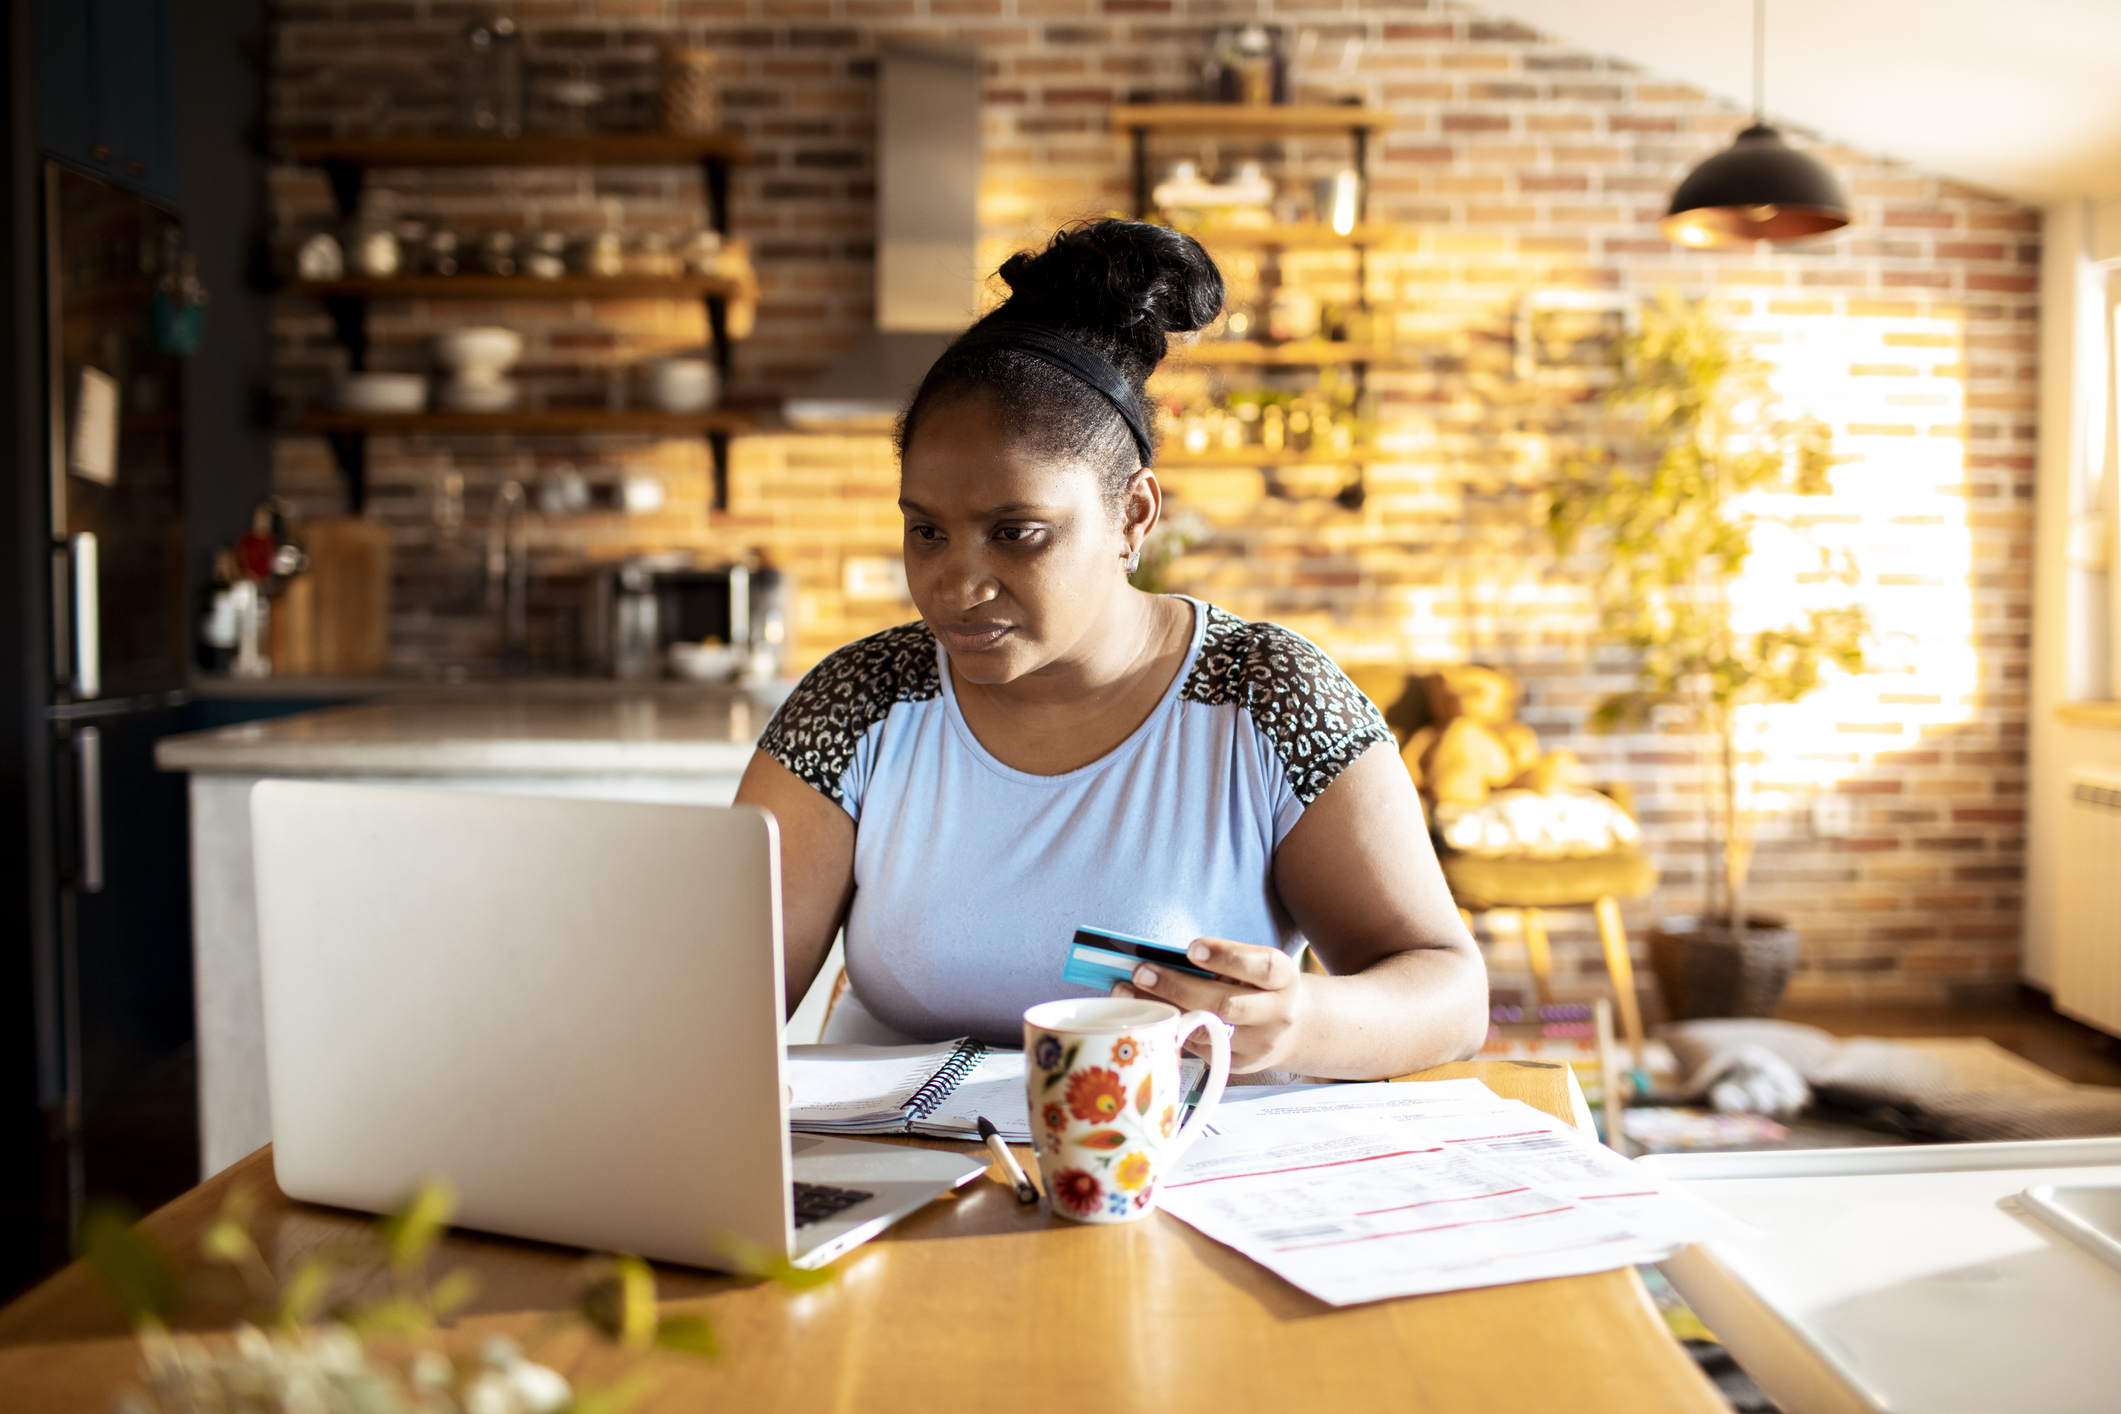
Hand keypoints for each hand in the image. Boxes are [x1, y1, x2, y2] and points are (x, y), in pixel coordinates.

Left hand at [1113, 937, 1306, 1073]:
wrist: (1291, 1028)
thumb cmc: (1261, 986)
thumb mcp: (1254, 966)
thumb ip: (1223, 961)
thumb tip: (1166, 954)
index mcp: (1284, 980)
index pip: (1261, 967)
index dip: (1226, 957)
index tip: (1191, 949)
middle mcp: (1276, 1014)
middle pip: (1226, 1004)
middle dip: (1178, 987)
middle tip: (1143, 971)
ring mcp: (1257, 1044)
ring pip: (1207, 1029)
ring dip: (1164, 1009)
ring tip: (1130, 991)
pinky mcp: (1236, 1064)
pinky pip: (1198, 1047)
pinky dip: (1168, 1029)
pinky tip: (1144, 1015)